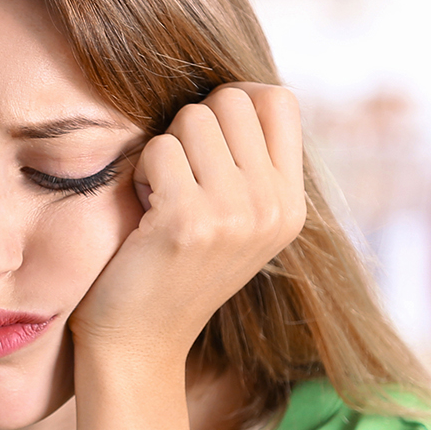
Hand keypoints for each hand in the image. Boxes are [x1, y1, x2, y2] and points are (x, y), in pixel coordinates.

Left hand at [70, 83, 305, 366]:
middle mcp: (275, 207)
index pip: (279, 100)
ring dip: (165, 147)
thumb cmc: (173, 268)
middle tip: (178, 174)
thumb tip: (237, 87)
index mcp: (292, 204)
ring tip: (161, 193)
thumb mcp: (234, 217)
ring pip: (193, 116)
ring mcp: (238, 214)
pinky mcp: (191, 221)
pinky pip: (160, 148)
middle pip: (234, 98)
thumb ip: (248, 161)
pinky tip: (144, 211)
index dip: (234, 102)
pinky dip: (142, 172)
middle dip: (192, 123)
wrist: (139, 343)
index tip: (206, 140)